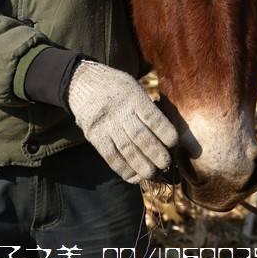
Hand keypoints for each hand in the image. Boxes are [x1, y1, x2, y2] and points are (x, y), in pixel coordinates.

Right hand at [67, 60, 177, 183]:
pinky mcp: (93, 135)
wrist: (82, 81)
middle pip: (141, 138)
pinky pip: (110, 156)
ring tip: (152, 174)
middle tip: (166, 164)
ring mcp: (105, 124)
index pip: (153, 118)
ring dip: (142, 166)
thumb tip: (166, 135)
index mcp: (133, 96)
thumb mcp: (133, 86)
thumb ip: (147, 106)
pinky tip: (134, 176)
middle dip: (157, 155)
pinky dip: (124, 169)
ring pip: (127, 150)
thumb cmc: (116, 86)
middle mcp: (119, 110)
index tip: (174, 143)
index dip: (166, 134)